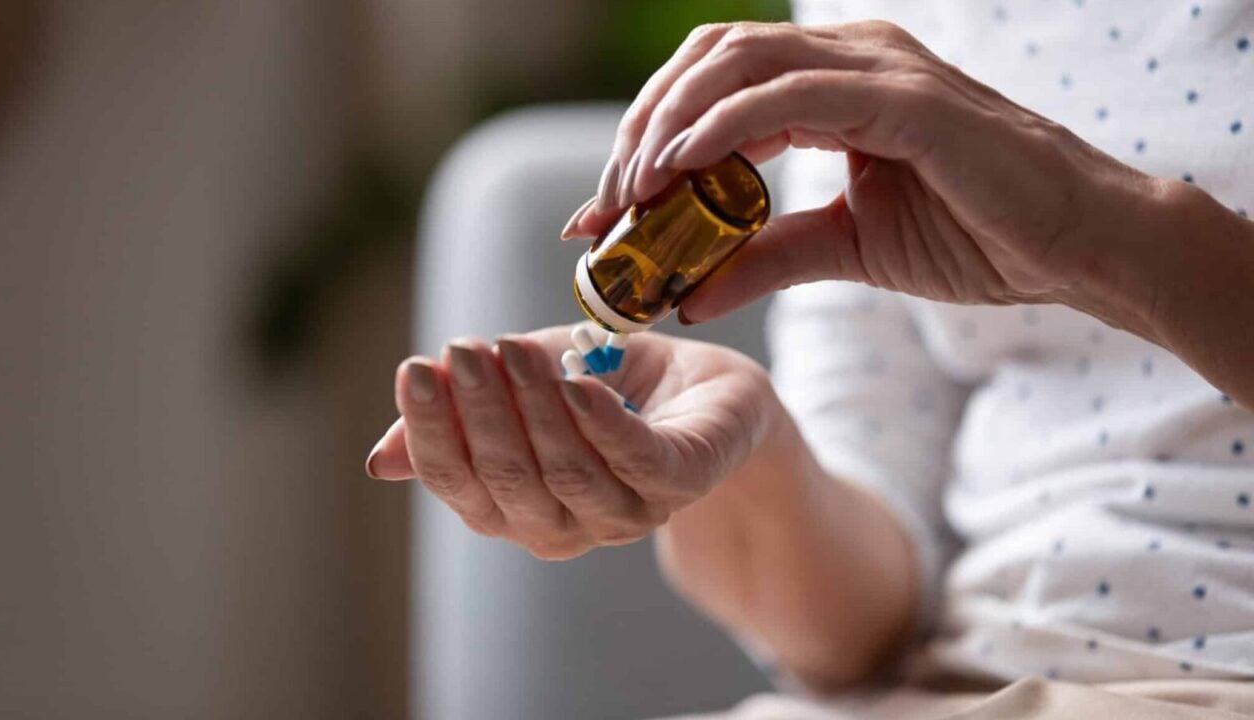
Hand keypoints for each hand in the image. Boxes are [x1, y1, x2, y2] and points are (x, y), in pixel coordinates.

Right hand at [366, 326, 774, 559]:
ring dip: (535, 409)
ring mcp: (627, 511)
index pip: (459, 482)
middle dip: (481, 412)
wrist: (704, 390)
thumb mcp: (522, 391)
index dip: (433, 431)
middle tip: (466, 349)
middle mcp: (566, 524)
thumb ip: (462, 416)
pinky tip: (577, 385)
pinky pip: (638, 463)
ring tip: (513, 349)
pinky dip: (602, 427)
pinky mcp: (681, 482)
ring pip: (567, 472)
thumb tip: (380, 460)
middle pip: (509, 480)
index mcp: (516, 507)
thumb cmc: (605, 389)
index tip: (416, 369)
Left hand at [559, 20, 1180, 335]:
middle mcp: (849, 58)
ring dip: (668, 127)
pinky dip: (721, 128)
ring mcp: (877, 68)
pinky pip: (787, 96)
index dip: (646, 140)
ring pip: (734, 66)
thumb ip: (764, 259)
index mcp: (833, 84)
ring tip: (629, 194)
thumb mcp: (844, 250)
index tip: (602, 213)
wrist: (1076, 248)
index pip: (712, 88)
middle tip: (603, 206)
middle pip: (706, 63)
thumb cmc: (975, 237)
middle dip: (641, 131)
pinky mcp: (903, 99)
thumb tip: (687, 295)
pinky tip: (678, 170)